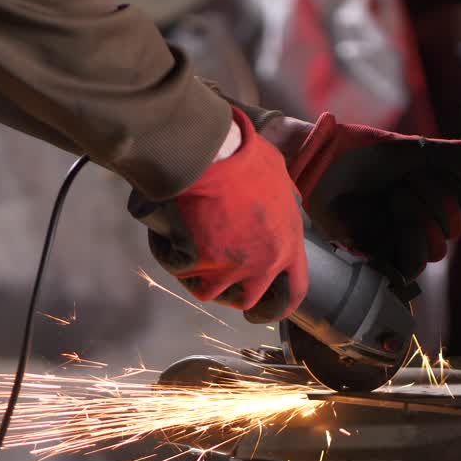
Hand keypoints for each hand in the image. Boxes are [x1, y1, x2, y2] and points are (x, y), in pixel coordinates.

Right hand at [132, 108, 307, 321]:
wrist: (207, 148)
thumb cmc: (242, 155)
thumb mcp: (280, 176)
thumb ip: (287, 202)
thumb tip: (291, 206)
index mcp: (287, 244)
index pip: (294, 293)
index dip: (277, 307)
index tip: (259, 312)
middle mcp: (263, 262)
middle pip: (246, 300)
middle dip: (227, 292)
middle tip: (211, 278)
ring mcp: (230, 265)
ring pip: (207, 289)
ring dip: (194, 271)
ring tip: (184, 241)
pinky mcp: (199, 260)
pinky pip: (178, 268)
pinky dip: (169, 252)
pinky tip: (166, 227)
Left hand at [287, 113, 460, 278]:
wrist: (326, 162)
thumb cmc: (366, 151)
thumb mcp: (418, 148)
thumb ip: (457, 159)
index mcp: (430, 191)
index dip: (459, 190)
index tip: (430, 169)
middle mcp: (418, 215)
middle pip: (456, 228)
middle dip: (437, 201)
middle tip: (406, 182)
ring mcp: (398, 235)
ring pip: (437, 251)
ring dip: (424, 220)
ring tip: (397, 198)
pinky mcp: (377, 251)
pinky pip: (410, 267)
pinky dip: (413, 244)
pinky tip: (400, 222)